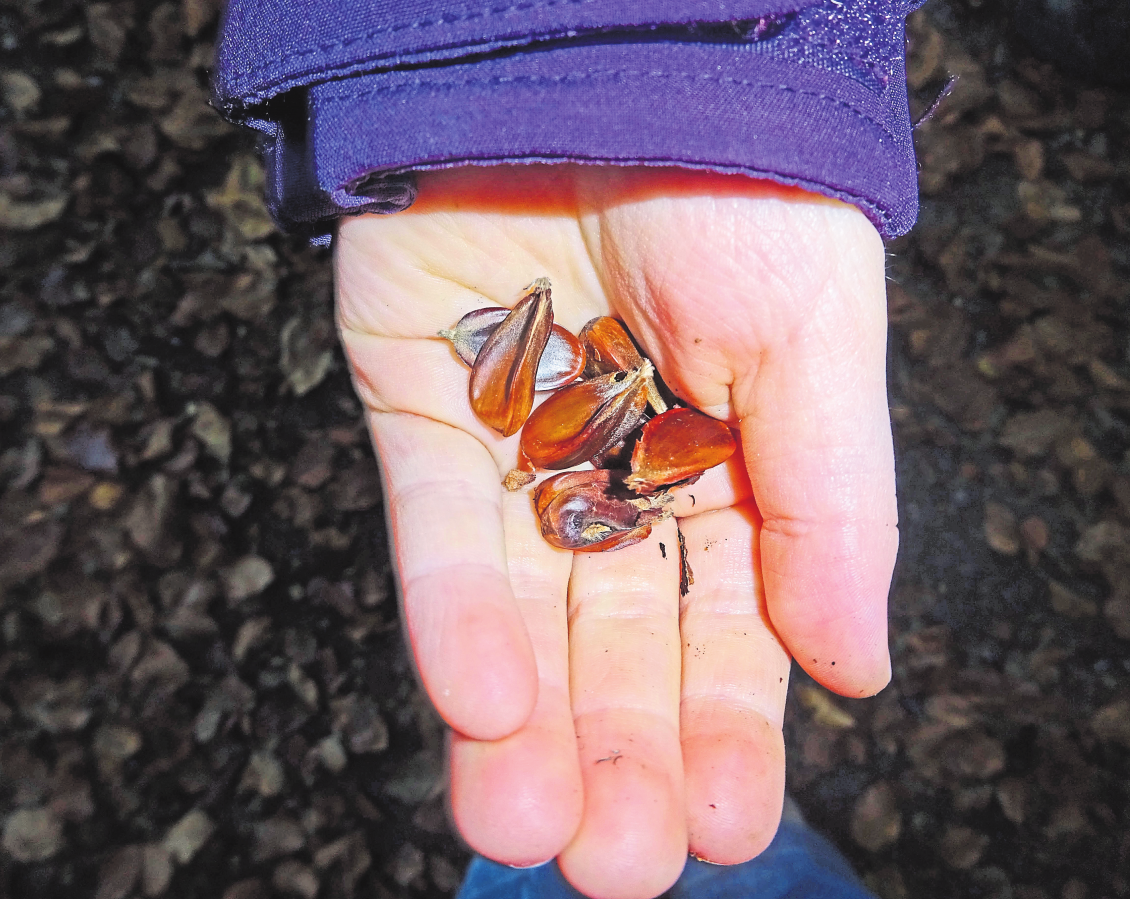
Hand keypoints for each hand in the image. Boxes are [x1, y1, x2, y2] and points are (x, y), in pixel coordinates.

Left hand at [333, 165, 895, 898]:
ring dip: (516, 725)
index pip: (723, 628)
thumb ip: (834, 510)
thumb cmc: (743, 195)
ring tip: (526, 830)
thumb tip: (859, 667)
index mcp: (725, 470)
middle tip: (615, 865)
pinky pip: (431, 526)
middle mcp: (614, 474)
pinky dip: (449, 612)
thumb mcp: (818, 351)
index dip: (723, 727)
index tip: (723, 826)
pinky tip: (477, 701)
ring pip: (513, 611)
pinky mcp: (421, 405)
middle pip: (611, 641)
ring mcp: (512, 447)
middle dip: (616, 753)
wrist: (614, 63)